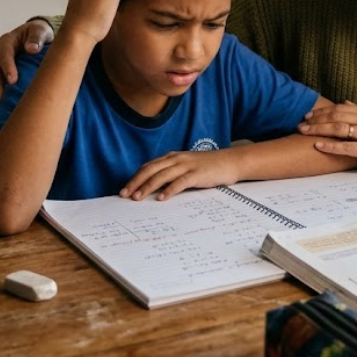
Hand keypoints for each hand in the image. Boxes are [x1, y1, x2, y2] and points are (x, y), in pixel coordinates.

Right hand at [0, 18, 55, 103]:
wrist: (38, 36)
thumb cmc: (40, 32)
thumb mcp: (40, 30)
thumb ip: (37, 37)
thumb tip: (32, 49)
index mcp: (7, 42)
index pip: (4, 54)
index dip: (7, 67)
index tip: (12, 80)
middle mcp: (0, 54)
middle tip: (0, 100)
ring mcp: (0, 66)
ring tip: (0, 109)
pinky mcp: (4, 75)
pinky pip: (1, 87)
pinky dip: (3, 97)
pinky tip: (6, 109)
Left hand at [120, 151, 242, 200]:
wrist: (231, 161)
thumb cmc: (209, 167)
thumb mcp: (187, 167)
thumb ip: (172, 174)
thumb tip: (155, 189)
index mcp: (172, 157)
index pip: (148, 167)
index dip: (135, 178)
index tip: (124, 190)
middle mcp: (177, 159)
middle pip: (151, 170)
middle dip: (136, 182)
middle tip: (125, 195)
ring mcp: (187, 165)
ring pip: (162, 175)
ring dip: (148, 187)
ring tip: (138, 198)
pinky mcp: (198, 174)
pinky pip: (180, 181)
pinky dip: (170, 189)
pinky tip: (162, 198)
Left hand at [297, 101, 356, 171]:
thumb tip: (345, 102)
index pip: (340, 108)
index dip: (322, 111)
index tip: (309, 114)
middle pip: (336, 116)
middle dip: (316, 119)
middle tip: (301, 123)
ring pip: (338, 129)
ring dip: (319, 129)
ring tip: (305, 131)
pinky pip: (346, 147)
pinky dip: (331, 145)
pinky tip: (318, 145)